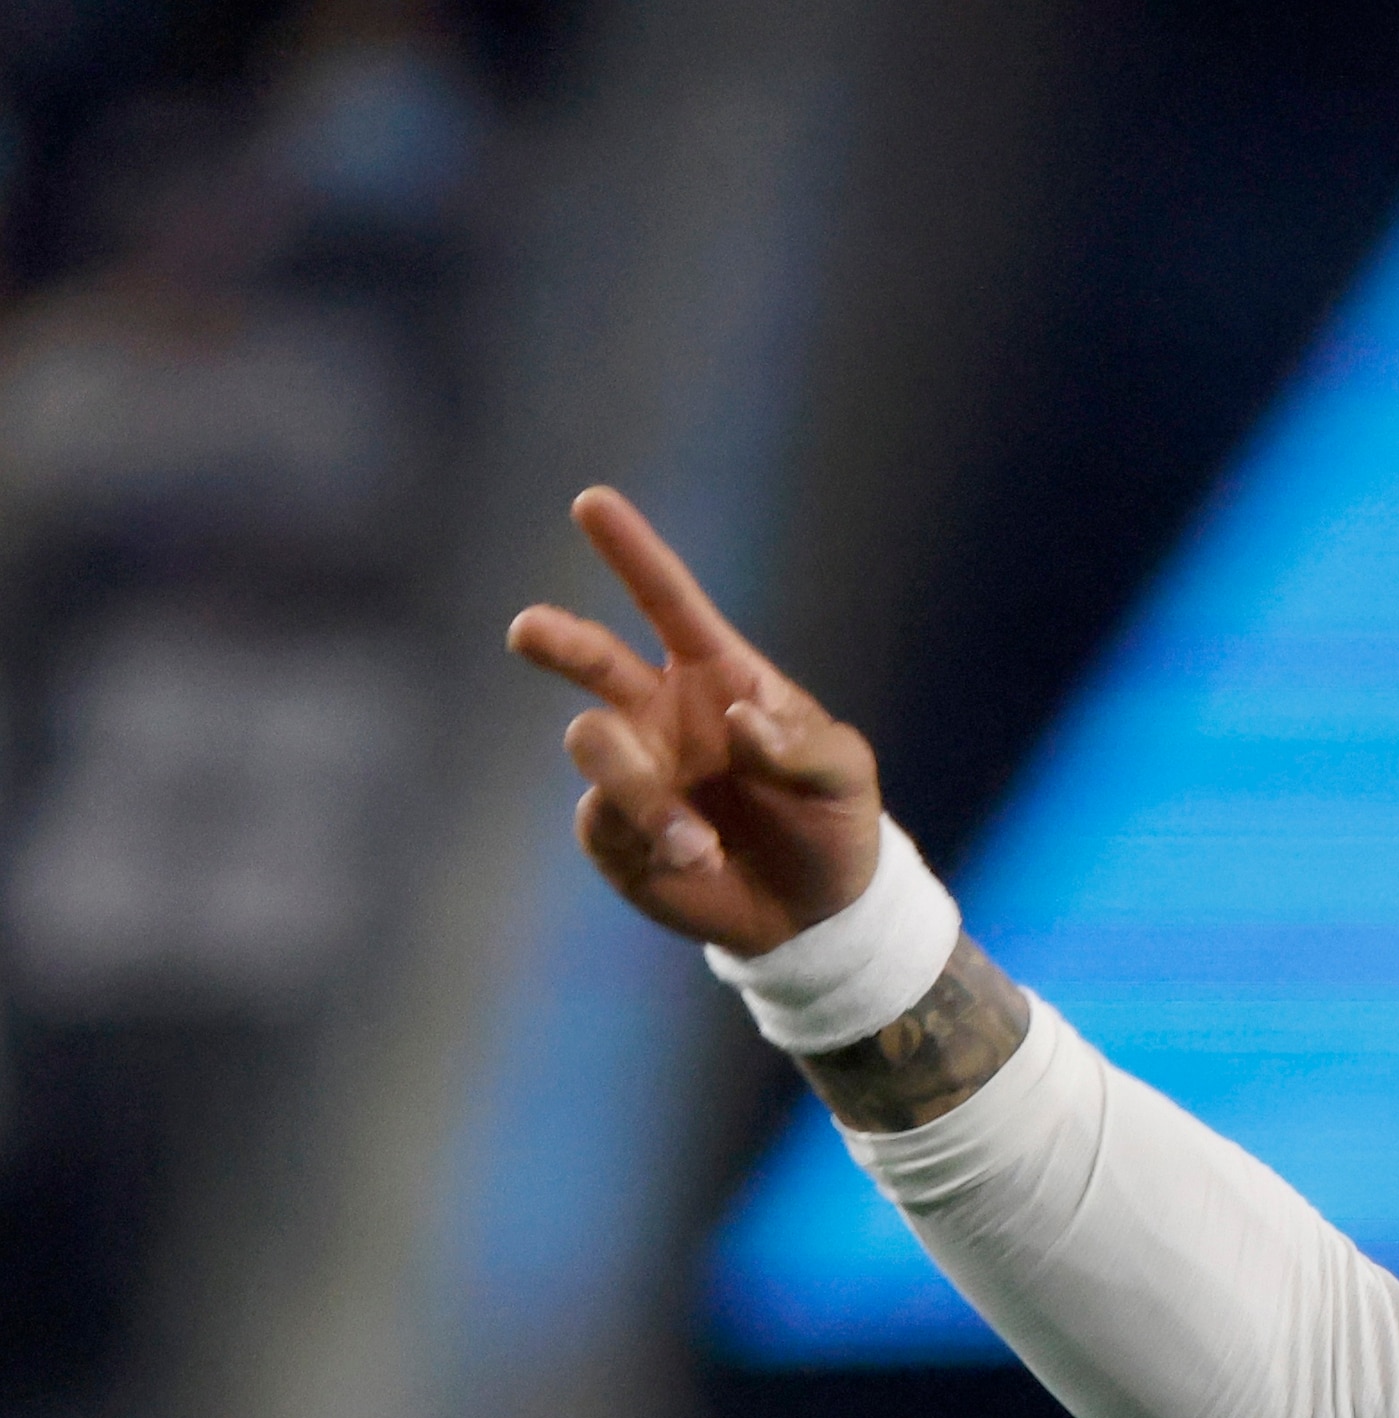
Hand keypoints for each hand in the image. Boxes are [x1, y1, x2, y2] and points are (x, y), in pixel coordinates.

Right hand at [505, 487, 883, 955]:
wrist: (818, 911)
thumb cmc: (832, 820)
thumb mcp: (844, 776)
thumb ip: (800, 745)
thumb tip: (735, 719)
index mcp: (717, 675)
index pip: (669, 602)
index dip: (632, 553)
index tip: (592, 502)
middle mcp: (660, 712)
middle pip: (592, 660)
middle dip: (559, 640)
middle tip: (530, 631)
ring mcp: (633, 769)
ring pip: (594, 745)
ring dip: (640, 792)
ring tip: (700, 845)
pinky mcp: (613, 833)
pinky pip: (603, 821)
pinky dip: (651, 842)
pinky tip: (697, 863)